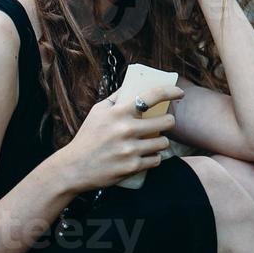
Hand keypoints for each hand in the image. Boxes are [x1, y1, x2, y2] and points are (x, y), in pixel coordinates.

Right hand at [54, 83, 183, 192]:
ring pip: (163, 143)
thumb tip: (133, 85)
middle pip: (166, 122)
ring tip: (152, 141)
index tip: (180, 93)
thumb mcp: (98, 111)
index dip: (170, 92)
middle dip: (168, 122)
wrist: (74, 167)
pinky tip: (146, 156)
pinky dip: (153, 158)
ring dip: (161, 142)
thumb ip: (117, 98)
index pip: (152, 96)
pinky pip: (156, 160)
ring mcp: (130, 149)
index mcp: (118, 112)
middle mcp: (126, 129)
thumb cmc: (88, 137)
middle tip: (164, 123)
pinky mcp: (132, 166)